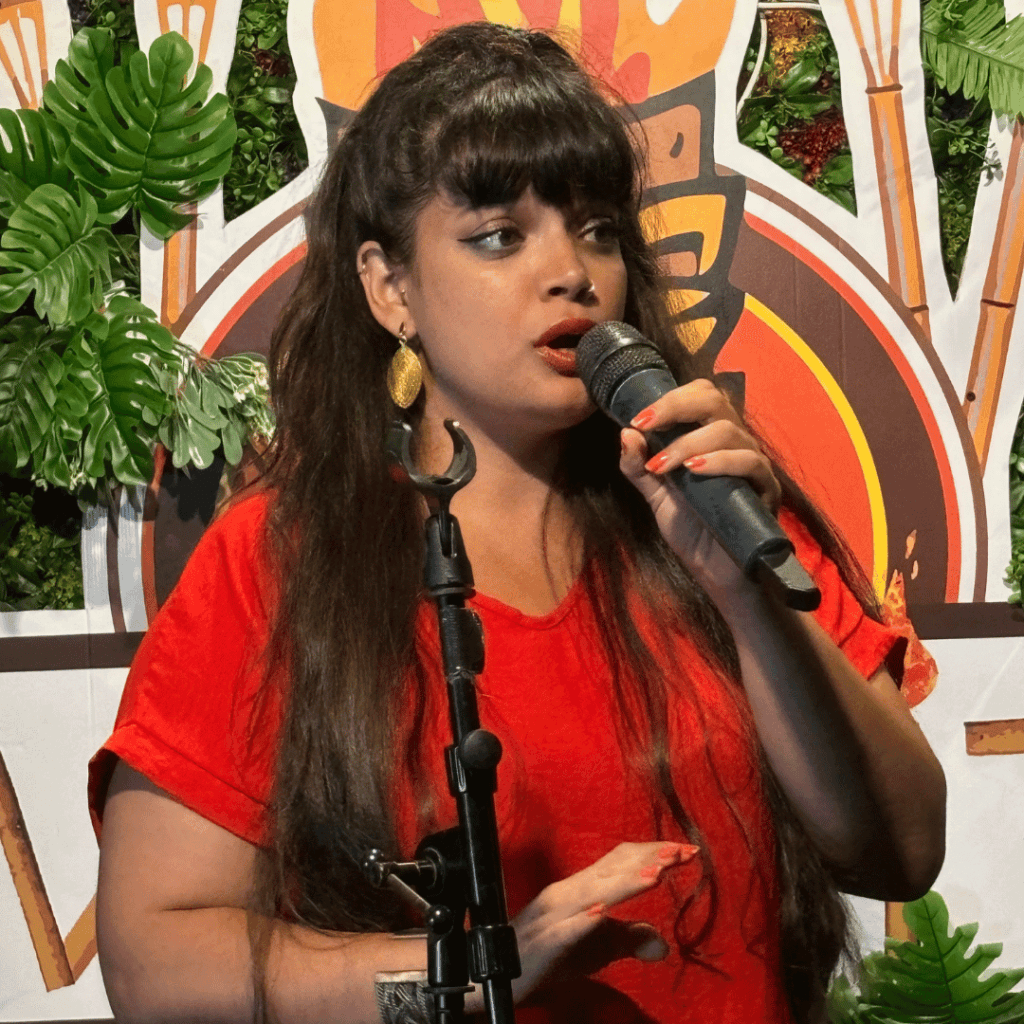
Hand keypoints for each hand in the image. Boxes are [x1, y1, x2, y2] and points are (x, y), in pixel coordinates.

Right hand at [508, 841, 698, 1001]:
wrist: (495, 973)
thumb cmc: (547, 955)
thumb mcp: (595, 947)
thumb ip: (627, 938)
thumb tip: (664, 944)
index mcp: (580, 889)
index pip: (620, 862)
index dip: (652, 854)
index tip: (687, 851)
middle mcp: (566, 894)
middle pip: (611, 870)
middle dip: (646, 860)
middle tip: (681, 853)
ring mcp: (552, 917)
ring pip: (592, 894)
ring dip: (623, 883)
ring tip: (654, 876)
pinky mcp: (542, 944)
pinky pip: (563, 931)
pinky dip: (582, 921)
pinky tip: (601, 914)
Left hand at [619, 379, 781, 591]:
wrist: (718, 573)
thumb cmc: (693, 531)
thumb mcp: (657, 497)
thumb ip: (639, 467)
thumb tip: (626, 432)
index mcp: (708, 438)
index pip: (699, 395)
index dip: (669, 399)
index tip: (638, 419)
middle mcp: (734, 443)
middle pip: (714, 400)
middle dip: (676, 407)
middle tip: (646, 424)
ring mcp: (753, 463)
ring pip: (728, 430)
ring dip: (689, 443)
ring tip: (664, 465)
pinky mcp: (767, 488)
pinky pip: (749, 462)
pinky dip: (720, 462)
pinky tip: (694, 471)